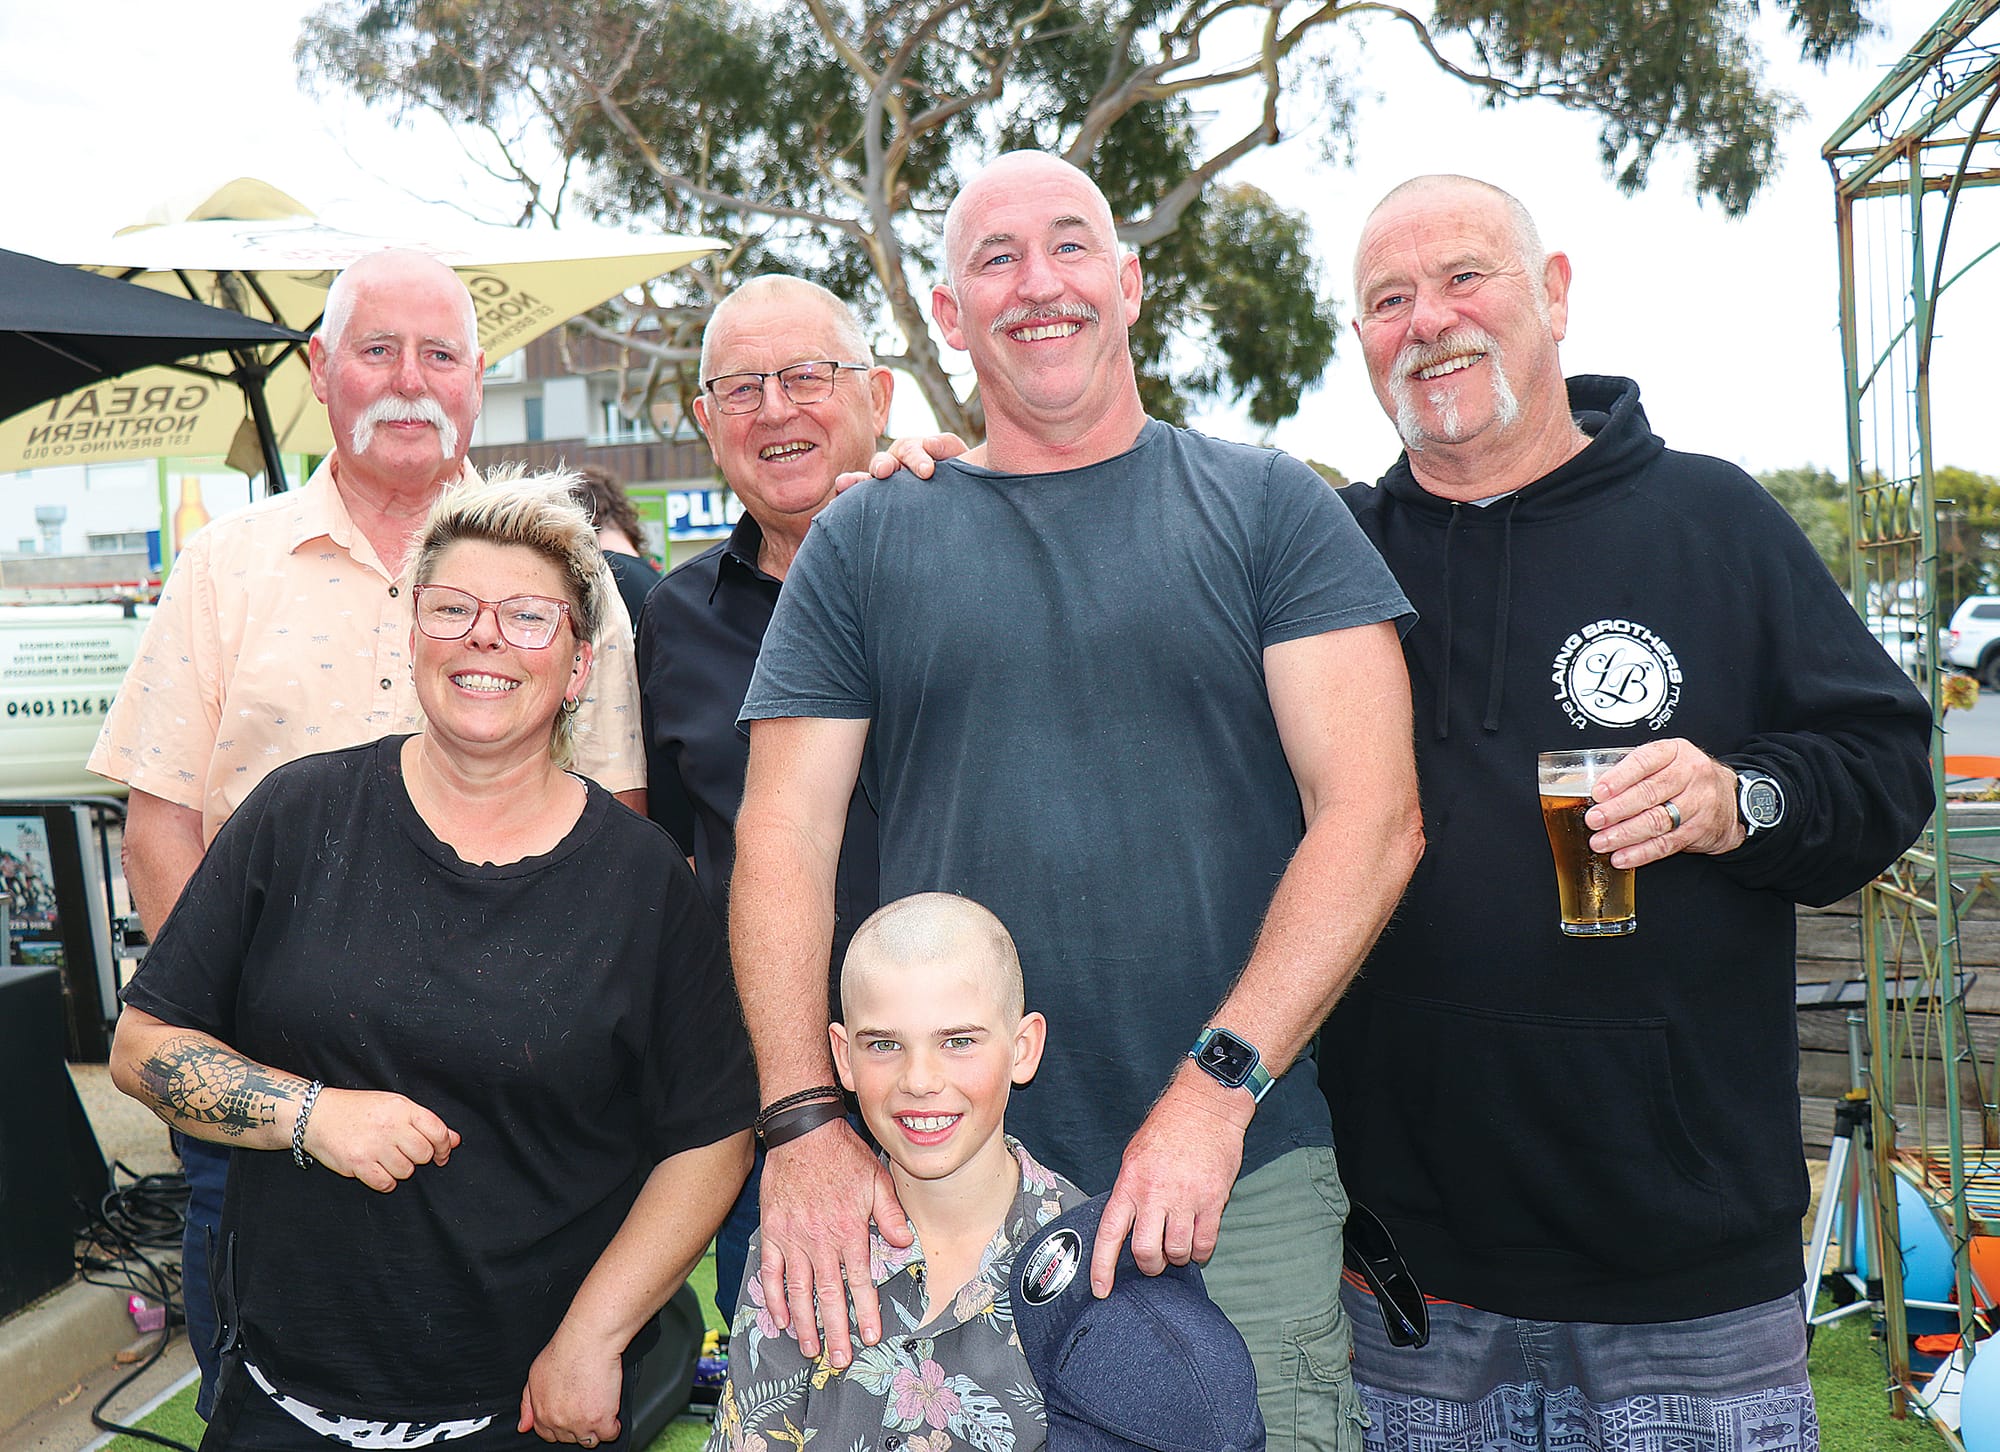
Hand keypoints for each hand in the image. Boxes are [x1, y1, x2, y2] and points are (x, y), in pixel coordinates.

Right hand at [302, 1087, 458, 1192]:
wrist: (317, 1115)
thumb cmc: (358, 1110)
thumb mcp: (394, 1106)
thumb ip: (425, 1123)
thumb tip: (455, 1140)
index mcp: (402, 1108)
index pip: (437, 1131)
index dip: (445, 1146)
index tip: (442, 1154)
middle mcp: (390, 1126)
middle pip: (424, 1154)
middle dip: (419, 1158)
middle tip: (404, 1153)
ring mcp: (373, 1145)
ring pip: (406, 1171)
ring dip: (399, 1170)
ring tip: (386, 1158)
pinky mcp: (358, 1163)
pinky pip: (385, 1184)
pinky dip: (384, 1182)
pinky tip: (377, 1170)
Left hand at [518, 1324, 622, 1446]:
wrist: (587, 1339)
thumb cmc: (565, 1350)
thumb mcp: (535, 1374)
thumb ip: (527, 1404)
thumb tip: (523, 1426)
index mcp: (542, 1411)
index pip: (548, 1434)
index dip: (561, 1425)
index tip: (571, 1416)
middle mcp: (558, 1420)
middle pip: (569, 1438)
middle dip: (578, 1425)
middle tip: (587, 1406)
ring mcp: (579, 1423)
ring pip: (589, 1440)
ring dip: (596, 1429)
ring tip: (601, 1410)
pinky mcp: (600, 1420)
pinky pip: (609, 1435)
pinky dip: (614, 1426)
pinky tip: (612, 1413)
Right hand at [758, 1119, 910, 1365]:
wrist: (802, 1131)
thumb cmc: (843, 1154)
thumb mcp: (877, 1179)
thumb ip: (891, 1214)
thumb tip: (903, 1244)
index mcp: (849, 1230)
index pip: (859, 1280)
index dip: (866, 1311)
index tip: (871, 1336)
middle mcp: (820, 1240)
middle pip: (828, 1295)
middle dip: (835, 1331)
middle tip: (840, 1359)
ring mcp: (792, 1238)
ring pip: (798, 1291)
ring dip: (804, 1323)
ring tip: (810, 1350)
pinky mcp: (772, 1232)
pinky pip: (770, 1272)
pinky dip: (774, 1298)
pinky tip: (780, 1319)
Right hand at [833, 433, 973, 492]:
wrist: (960, 500)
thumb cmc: (960, 476)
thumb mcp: (961, 458)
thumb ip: (947, 447)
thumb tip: (929, 444)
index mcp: (914, 452)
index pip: (913, 450)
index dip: (919, 458)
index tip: (928, 471)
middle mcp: (894, 465)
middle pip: (884, 461)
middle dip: (883, 465)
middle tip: (885, 472)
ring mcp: (883, 484)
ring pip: (867, 479)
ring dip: (856, 481)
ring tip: (843, 484)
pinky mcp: (875, 502)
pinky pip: (857, 500)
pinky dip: (846, 499)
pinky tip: (835, 505)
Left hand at [1090, 1068, 1248, 1295]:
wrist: (1206, 1106)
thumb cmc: (1169, 1127)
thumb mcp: (1134, 1156)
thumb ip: (1130, 1191)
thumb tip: (1127, 1223)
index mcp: (1130, 1183)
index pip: (1110, 1233)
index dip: (1102, 1266)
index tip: (1100, 1289)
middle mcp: (1156, 1194)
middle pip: (1147, 1252)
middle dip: (1150, 1265)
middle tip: (1154, 1259)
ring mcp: (1186, 1198)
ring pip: (1178, 1252)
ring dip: (1177, 1257)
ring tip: (1177, 1245)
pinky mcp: (1213, 1200)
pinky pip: (1205, 1243)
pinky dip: (1201, 1251)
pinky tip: (1197, 1243)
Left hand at [1585, 738, 1744, 867]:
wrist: (1731, 797)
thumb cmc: (1687, 776)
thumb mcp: (1666, 760)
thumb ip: (1635, 770)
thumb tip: (1593, 789)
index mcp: (1675, 752)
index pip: (1644, 761)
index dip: (1619, 778)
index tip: (1598, 792)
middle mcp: (1690, 775)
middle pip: (1648, 794)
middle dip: (1616, 810)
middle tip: (1594, 820)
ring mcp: (1698, 803)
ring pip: (1656, 821)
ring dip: (1624, 835)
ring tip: (1601, 841)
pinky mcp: (1699, 829)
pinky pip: (1666, 843)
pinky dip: (1641, 852)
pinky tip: (1622, 857)